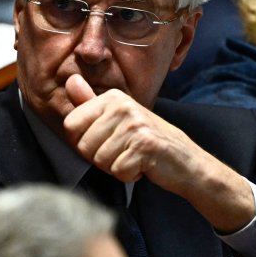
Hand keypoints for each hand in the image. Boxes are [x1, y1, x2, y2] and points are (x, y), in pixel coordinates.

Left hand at [62, 74, 254, 231]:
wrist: (185, 161)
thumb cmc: (147, 141)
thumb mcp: (117, 118)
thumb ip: (90, 103)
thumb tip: (70, 80)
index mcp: (112, 97)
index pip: (70, 125)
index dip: (83, 143)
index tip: (105, 142)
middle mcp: (123, 106)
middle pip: (83, 146)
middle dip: (100, 158)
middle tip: (124, 152)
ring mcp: (135, 124)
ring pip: (99, 161)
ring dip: (116, 167)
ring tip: (134, 157)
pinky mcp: (145, 145)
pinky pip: (118, 171)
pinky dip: (129, 176)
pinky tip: (143, 166)